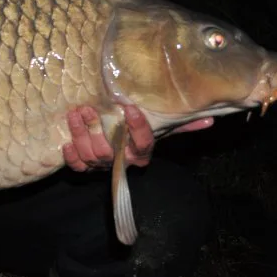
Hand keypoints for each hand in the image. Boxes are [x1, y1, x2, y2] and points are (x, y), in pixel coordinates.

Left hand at [62, 105, 213, 171]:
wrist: (116, 154)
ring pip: (91, 157)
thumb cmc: (137, 137)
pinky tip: (65, 143)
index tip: (129, 108)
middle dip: (97, 131)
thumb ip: (182, 125)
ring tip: (75, 114)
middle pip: (109, 152)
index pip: (142, 144)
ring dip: (80, 136)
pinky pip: (78, 168)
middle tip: (89, 109)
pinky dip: (71, 157)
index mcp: (141, 153)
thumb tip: (211, 119)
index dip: (137, 128)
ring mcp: (102, 166)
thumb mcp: (161, 130)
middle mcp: (121, 162)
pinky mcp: (86, 168)